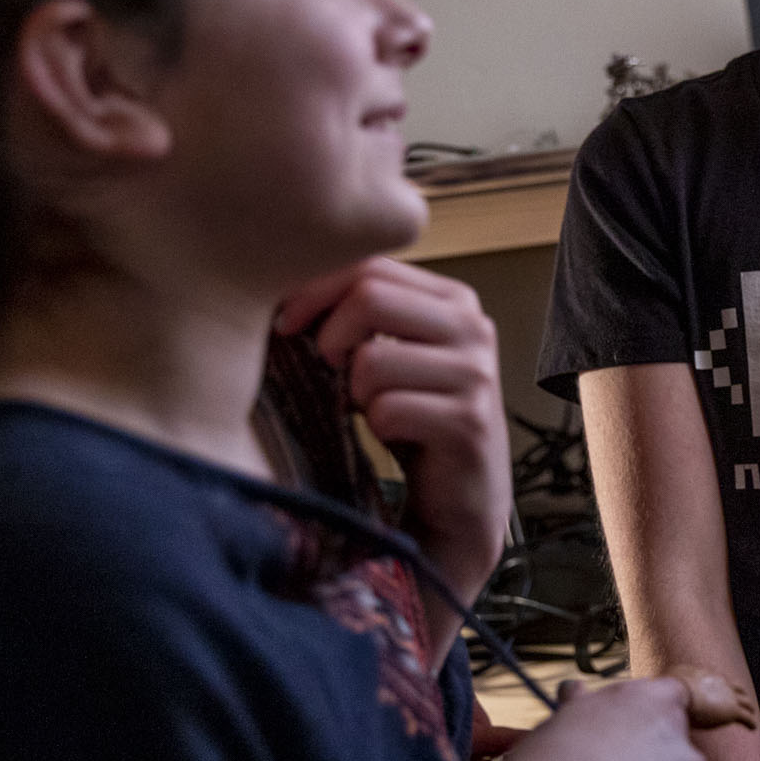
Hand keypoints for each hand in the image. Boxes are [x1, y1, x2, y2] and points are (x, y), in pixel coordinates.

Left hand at [275, 258, 513, 606]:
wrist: (461, 495)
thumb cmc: (414, 417)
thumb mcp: (392, 352)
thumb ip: (361, 313)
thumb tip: (283, 287)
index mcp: (455, 300)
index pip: (371, 265)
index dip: (315, 288)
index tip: (285, 323)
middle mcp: (474, 328)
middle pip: (370, 297)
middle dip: (329, 339)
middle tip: (328, 371)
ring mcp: (476, 375)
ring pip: (371, 360)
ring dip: (356, 393)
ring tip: (375, 409)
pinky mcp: (469, 423)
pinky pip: (387, 410)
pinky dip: (376, 429)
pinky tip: (396, 436)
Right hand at [665, 664, 758, 730]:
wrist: (677, 692)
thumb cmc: (665, 692)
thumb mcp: (662, 688)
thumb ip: (661, 692)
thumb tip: (645, 697)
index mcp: (702, 674)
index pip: (713, 679)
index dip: (717, 686)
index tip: (717, 693)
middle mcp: (718, 681)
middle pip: (734, 686)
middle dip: (738, 694)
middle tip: (740, 701)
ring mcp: (727, 694)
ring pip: (745, 700)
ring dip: (748, 707)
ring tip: (751, 713)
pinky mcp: (733, 710)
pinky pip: (747, 717)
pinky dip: (750, 721)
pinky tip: (753, 727)